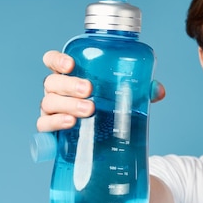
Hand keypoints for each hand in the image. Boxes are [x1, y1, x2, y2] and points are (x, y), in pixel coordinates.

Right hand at [36, 50, 165, 132]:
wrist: (102, 142)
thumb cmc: (107, 109)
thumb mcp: (124, 97)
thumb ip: (140, 91)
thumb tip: (157, 91)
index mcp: (69, 76)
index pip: (52, 61)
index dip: (57, 60)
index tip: (71, 64)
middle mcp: (56, 91)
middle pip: (52, 82)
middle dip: (69, 85)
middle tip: (89, 90)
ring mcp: (51, 110)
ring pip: (49, 103)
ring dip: (67, 105)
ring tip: (88, 110)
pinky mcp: (52, 131)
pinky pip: (44, 126)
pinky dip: (55, 124)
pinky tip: (70, 124)